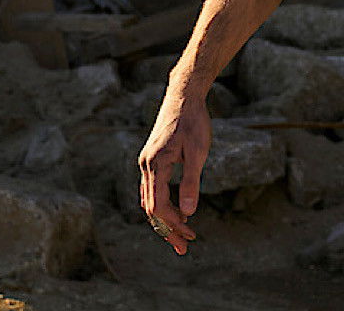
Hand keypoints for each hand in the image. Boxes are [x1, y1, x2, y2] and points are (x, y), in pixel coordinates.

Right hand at [136, 85, 209, 254]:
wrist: (183, 95)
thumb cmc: (193, 121)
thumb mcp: (198, 152)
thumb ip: (192, 181)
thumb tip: (189, 212)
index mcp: (156, 165)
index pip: (160, 205)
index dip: (174, 224)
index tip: (190, 236)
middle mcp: (146, 166)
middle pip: (152, 207)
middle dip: (168, 229)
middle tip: (184, 248)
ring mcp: (146, 162)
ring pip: (150, 199)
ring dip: (164, 218)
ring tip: (181, 234)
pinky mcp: (151, 158)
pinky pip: (150, 189)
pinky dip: (160, 204)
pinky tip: (170, 212)